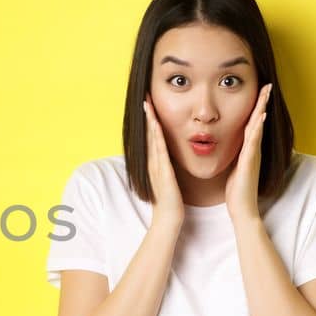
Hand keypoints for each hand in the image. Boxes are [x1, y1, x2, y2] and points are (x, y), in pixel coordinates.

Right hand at [143, 99, 183, 226]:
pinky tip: (156, 124)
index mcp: (155, 163)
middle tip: (144, 97)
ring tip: (147, 104)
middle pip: (148, 134)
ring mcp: (156, 166)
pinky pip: (159, 150)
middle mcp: (153, 162)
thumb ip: (167, 168)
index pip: (152, 137)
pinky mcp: (162, 171)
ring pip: (151, 139)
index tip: (149, 105)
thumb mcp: (168, 180)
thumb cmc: (171, 201)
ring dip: (149, 121)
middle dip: (146, 115)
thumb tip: (169, 159)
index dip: (149, 120)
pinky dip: (156, 136)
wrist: (168, 218)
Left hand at [224, 83, 271, 220]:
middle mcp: (253, 150)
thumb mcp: (233, 168)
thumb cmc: (236, 191)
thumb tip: (225, 147)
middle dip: (263, 102)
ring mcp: (253, 155)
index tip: (258, 91)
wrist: (242, 209)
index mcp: (248, 150)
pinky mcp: (250, 162)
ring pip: (258, 127)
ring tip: (266, 93)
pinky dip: (257, 129)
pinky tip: (260, 117)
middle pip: (259, 121)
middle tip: (267, 84)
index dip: (256, 107)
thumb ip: (233, 156)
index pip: (252, 124)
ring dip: (262, 109)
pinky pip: (254, 142)